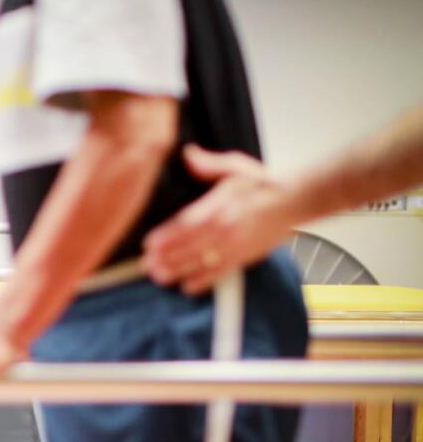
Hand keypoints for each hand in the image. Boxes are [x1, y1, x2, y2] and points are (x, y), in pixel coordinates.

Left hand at [142, 144, 291, 294]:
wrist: (295, 200)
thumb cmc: (262, 183)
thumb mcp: (236, 166)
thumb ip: (209, 163)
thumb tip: (188, 154)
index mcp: (220, 205)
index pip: (187, 223)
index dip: (167, 235)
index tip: (148, 244)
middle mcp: (226, 227)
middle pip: (190, 245)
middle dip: (167, 257)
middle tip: (147, 266)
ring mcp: (236, 244)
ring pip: (202, 261)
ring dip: (179, 270)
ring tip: (160, 277)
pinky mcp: (246, 256)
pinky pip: (222, 272)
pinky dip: (205, 281)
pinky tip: (188, 287)